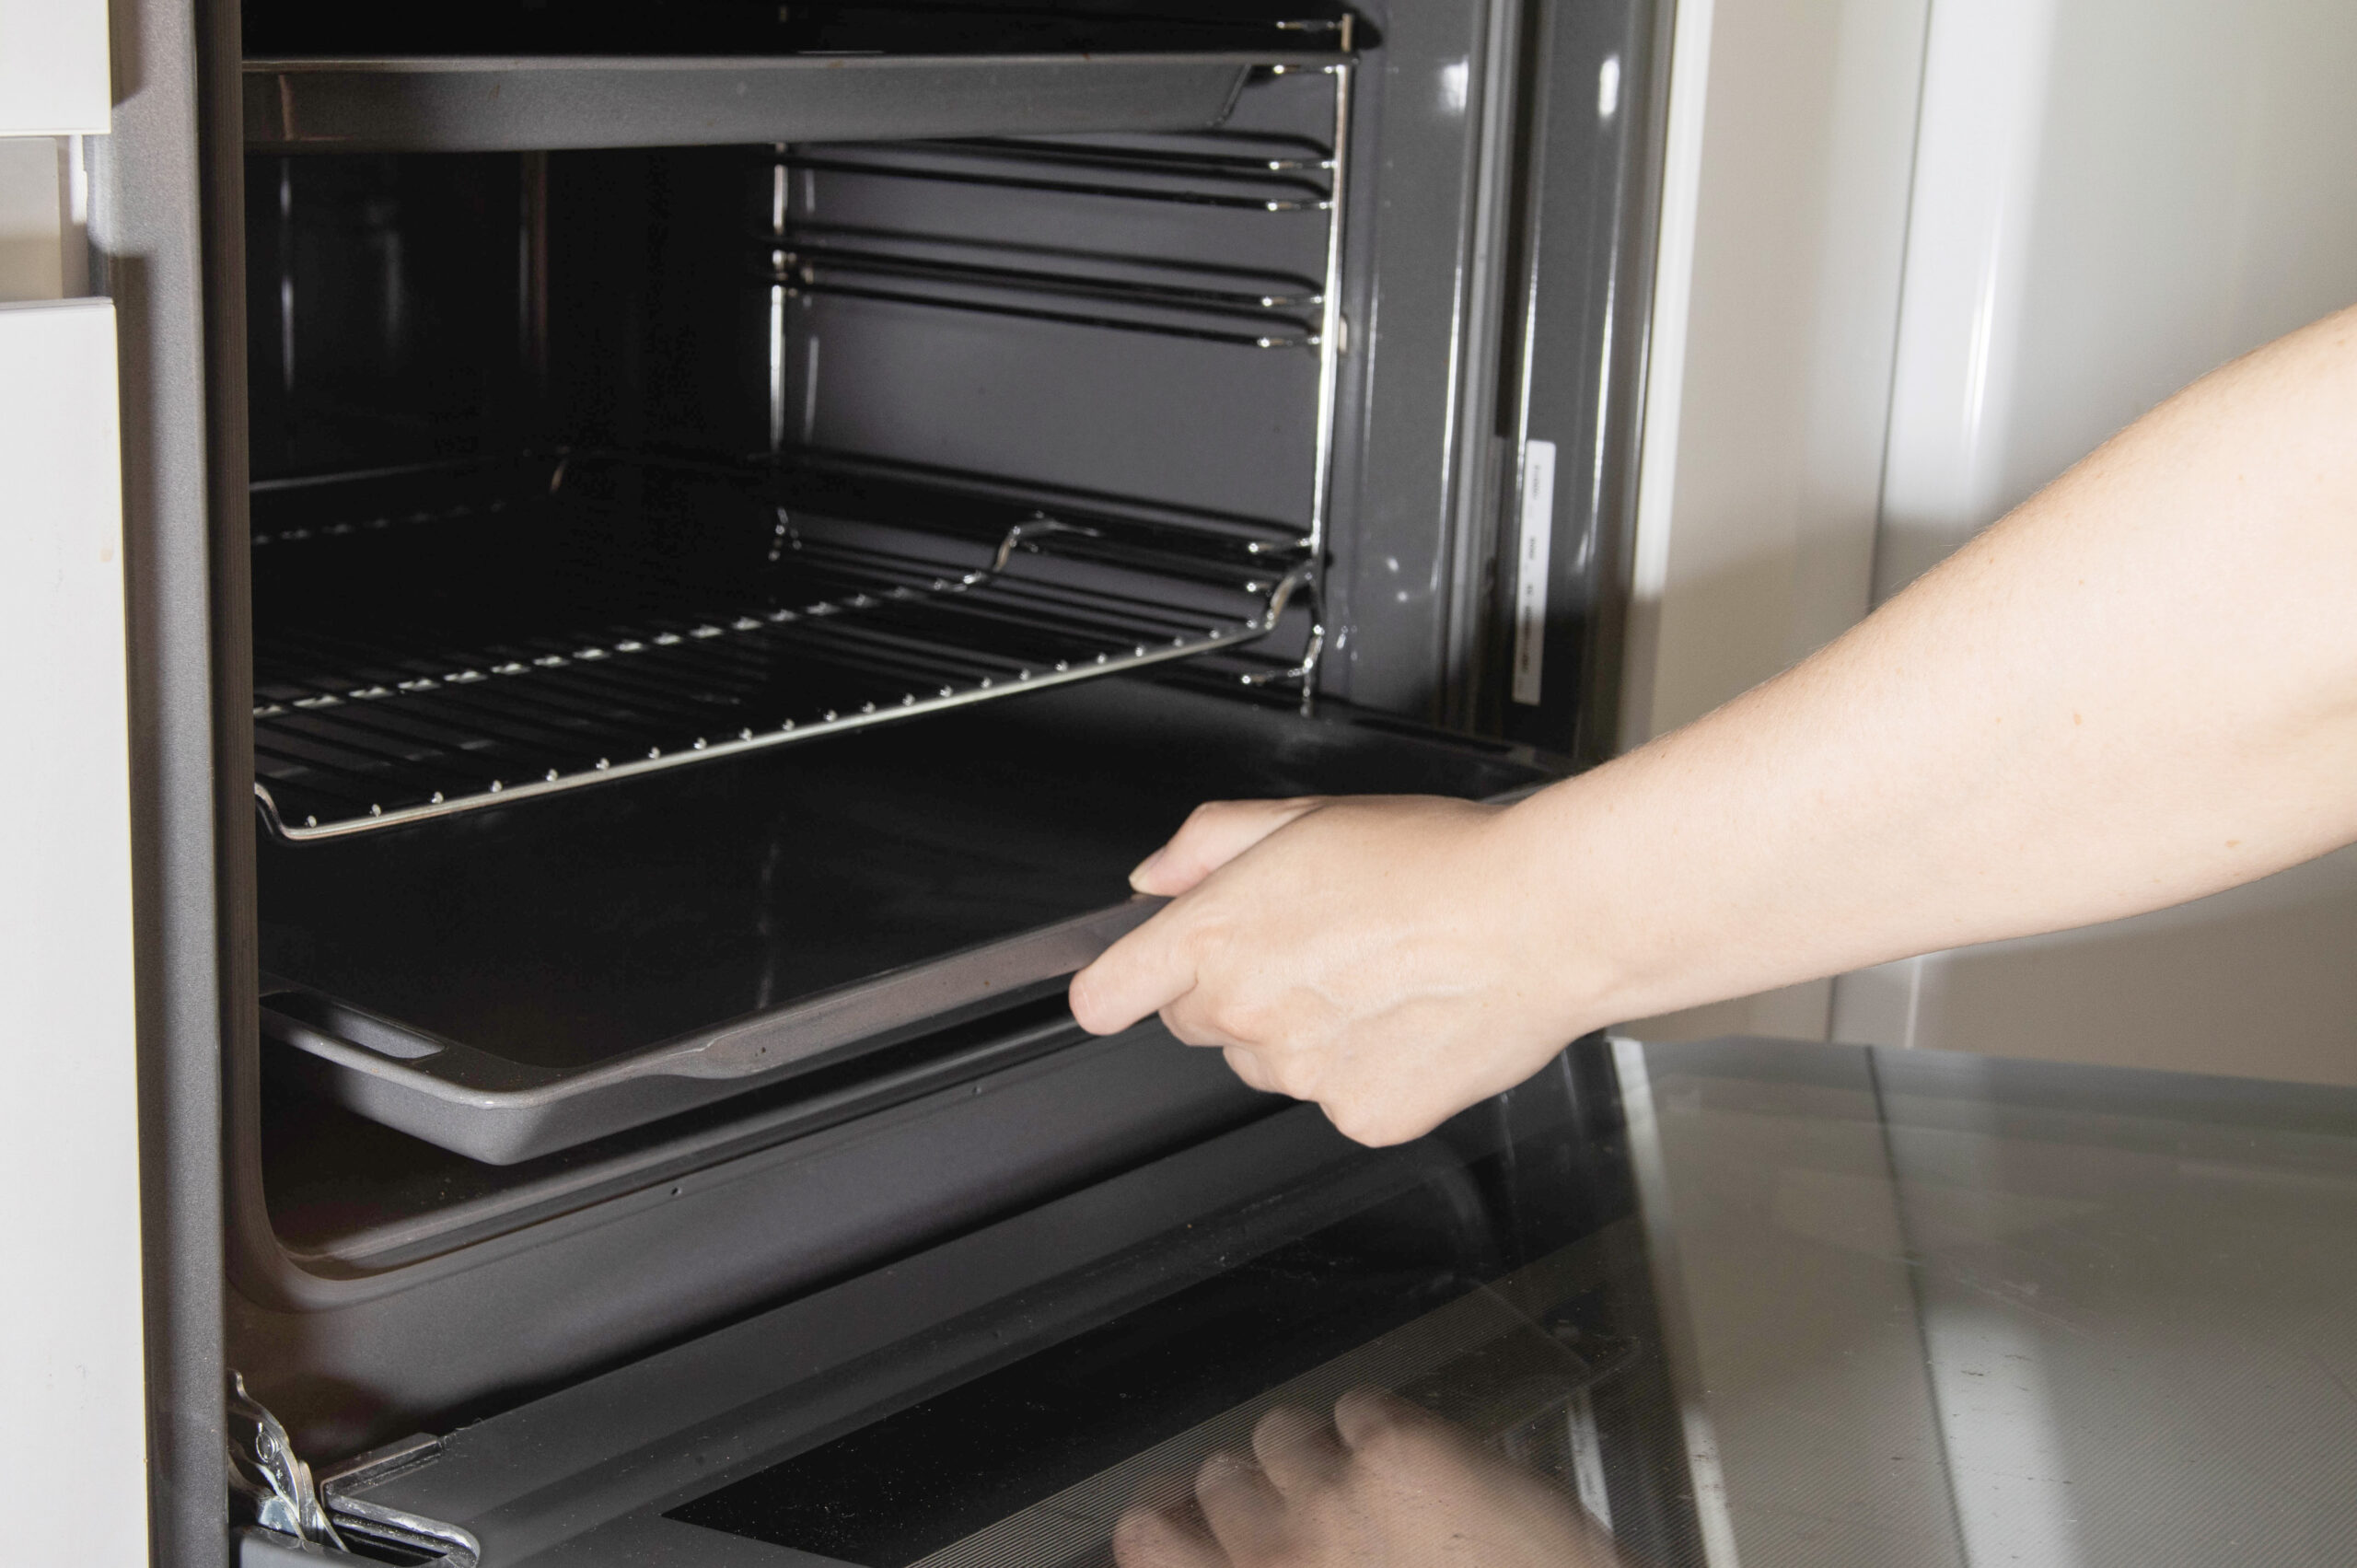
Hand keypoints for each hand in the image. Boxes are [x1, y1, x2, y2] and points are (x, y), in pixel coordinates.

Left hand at [1066, 796, 1597, 1145]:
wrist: (1543, 918)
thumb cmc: (1437, 861)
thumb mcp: (1304, 815)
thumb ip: (1208, 843)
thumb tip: (1157, 877)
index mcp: (1215, 935)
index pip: (1106, 995)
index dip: (1118, 987)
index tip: (1129, 987)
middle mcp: (1246, 1012)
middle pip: (1197, 1024)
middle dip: (1234, 990)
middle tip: (1311, 946)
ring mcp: (1303, 1076)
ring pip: (1271, 1065)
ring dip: (1302, 1032)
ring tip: (1376, 976)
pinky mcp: (1363, 1116)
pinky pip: (1340, 1100)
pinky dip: (1366, 1070)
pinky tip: (1408, 1018)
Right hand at [1111, 1388, 1628, 1567]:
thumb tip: (1250, 1563)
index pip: (1147, 1542)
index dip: (1160, 1524)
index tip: (1172, 1519)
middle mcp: (1275, 1550)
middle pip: (1217, 1480)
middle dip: (1255, 1489)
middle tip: (1297, 1504)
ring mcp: (1337, 1495)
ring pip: (1282, 1431)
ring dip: (1313, 1451)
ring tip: (1359, 1474)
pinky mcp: (1402, 1449)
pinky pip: (1360, 1405)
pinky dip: (1381, 1425)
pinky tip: (1418, 1457)